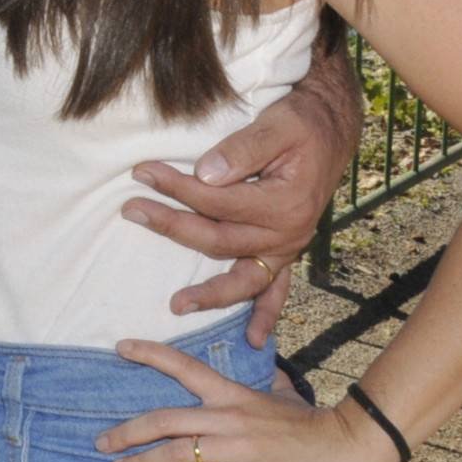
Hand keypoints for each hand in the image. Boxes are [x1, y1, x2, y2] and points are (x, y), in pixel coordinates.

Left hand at [96, 340, 399, 461]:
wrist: (350, 445)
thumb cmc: (315, 423)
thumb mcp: (284, 394)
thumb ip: (266, 380)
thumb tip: (264, 363)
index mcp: (233, 394)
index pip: (184, 367)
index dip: (150, 354)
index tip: (119, 347)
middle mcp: (228, 417)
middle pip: (164, 419)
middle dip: (127, 431)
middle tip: (100, 442)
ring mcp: (240, 448)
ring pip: (177, 454)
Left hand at [125, 78, 351, 343]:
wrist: (330, 131)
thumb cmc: (300, 123)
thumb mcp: (277, 124)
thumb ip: (243, 149)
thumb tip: (205, 174)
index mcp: (284, 202)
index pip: (216, 200)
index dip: (176, 187)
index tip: (142, 171)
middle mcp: (289, 232)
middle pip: (218, 238)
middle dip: (171, 225)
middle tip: (130, 210)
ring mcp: (287, 247)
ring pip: (242, 275)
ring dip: (211, 293)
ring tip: (176, 305)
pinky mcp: (285, 250)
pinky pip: (276, 289)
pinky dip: (265, 313)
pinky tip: (255, 338)